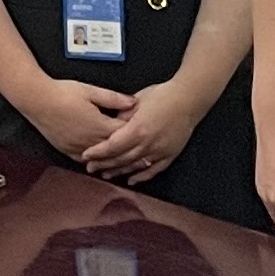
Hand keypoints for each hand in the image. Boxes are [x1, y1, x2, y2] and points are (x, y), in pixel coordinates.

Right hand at [13, 77, 140, 165]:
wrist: (37, 100)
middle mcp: (90, 141)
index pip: (124, 132)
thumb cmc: (63, 93)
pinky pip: (85, 161)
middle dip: (128, 148)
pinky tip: (100, 163)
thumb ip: (113, 98)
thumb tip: (133, 102)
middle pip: (115, 149)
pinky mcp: (67, 150)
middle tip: (142, 150)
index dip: (135, 130)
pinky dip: (95, 162)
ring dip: (113, 160)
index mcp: (99, 125)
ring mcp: (78, 148)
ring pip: (101, 159)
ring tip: (126, 161)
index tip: (144, 129)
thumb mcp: (90, 90)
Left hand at [79, 76, 201, 185]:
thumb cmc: (162, 95)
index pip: (112, 145)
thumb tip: (110, 123)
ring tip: (106, 174)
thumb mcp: (137, 100)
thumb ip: (122, 114)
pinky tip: (131, 180)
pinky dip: (141, 176)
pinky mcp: (169, 154)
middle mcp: (147, 143)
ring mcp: (159, 151)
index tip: (86, 156)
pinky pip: (153, 170)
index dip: (98, 152)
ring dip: (119, 171)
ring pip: (135, 166)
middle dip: (104, 164)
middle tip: (90, 168)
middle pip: (121, 158)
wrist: (189, 99)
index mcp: (137, 128)